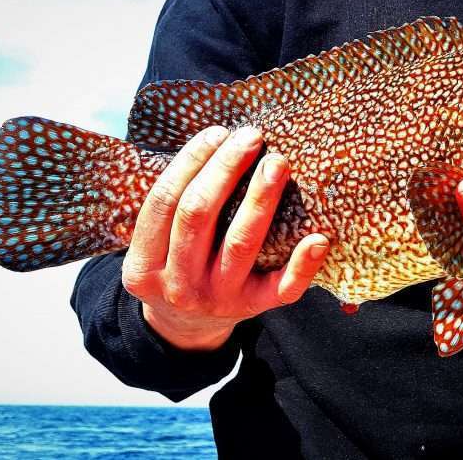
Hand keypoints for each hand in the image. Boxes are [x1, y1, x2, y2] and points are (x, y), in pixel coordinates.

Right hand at [121, 126, 329, 350]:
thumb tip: (214, 142)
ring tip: (277, 162)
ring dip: (261, 198)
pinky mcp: (254, 309)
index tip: (217, 132)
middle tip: (251, 137)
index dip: (190, 162)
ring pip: (240, 244)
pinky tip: (318, 237)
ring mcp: (218, 299)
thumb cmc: (177, 267)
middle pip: (198, 216)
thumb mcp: (155, 247)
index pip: (164, 203)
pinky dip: (302, 264)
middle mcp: (179, 284)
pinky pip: (282, 289)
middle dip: (225, 169)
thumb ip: (171, 208)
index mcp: (145, 265)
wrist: (187, 329)